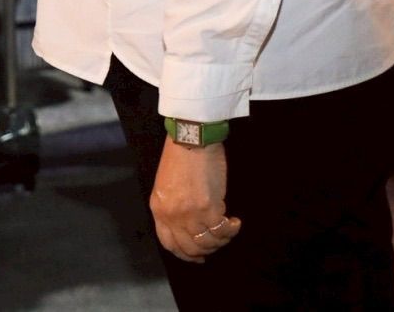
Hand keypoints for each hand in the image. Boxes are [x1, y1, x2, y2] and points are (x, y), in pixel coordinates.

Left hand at [152, 140, 240, 263]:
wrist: (190, 138)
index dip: (184, 253)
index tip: (196, 255)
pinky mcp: (208, 208)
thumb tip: (186, 225)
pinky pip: (221, 230)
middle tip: (216, 243)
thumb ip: (171, 207)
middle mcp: (172, 216)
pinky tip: (234, 222)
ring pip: (207, 242)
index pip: (169, 243)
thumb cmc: (179, 157)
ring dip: (220, 240)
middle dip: (205, 250)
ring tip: (227, 229)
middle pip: (189, 247)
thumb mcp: (164, 185)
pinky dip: (230, 230)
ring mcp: (190, 214)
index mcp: (158, 209)